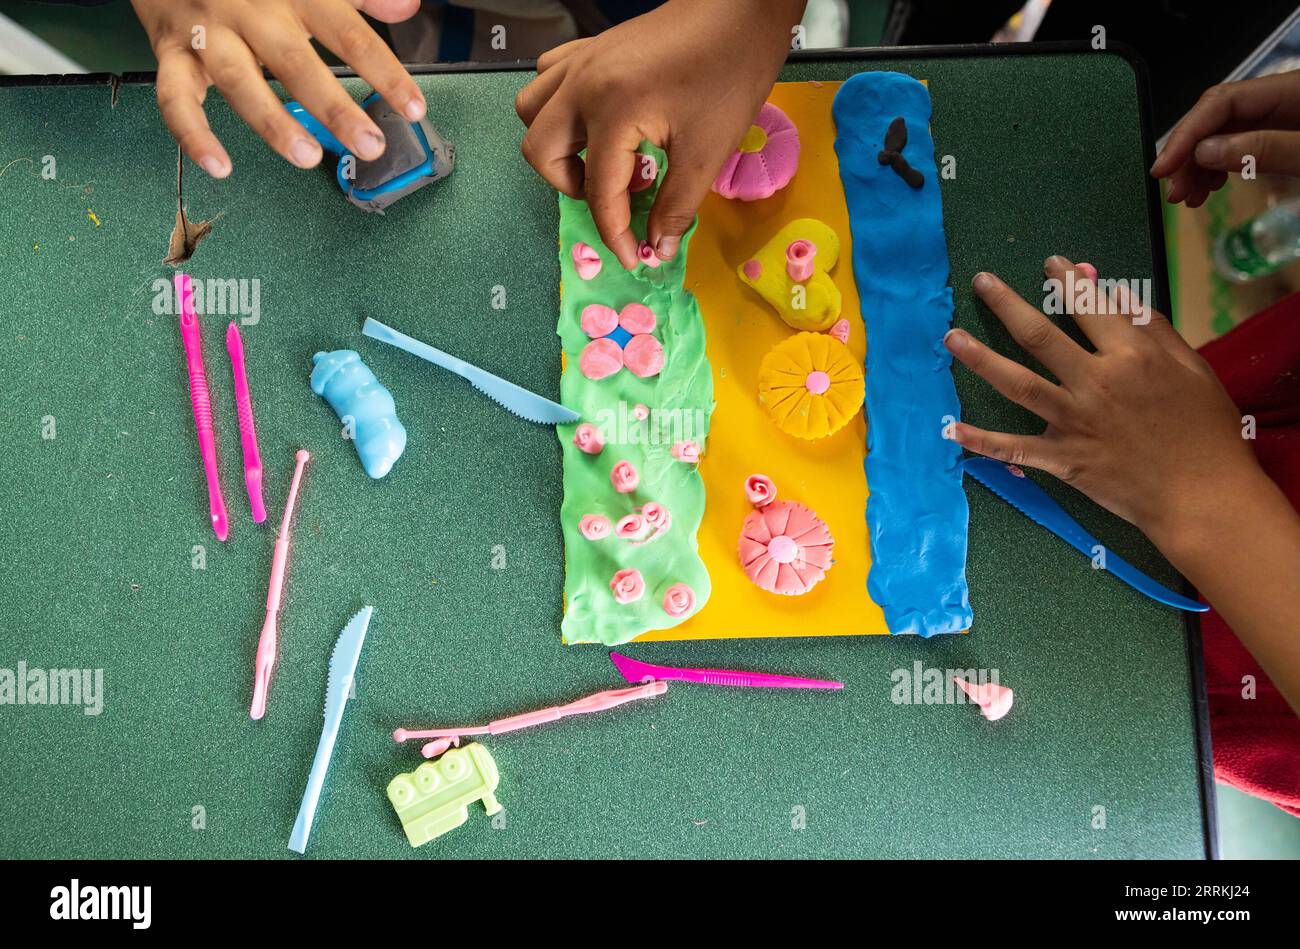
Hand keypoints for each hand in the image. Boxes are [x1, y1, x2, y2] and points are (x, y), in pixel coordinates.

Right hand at [131, 0, 424, 177]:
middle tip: (368, 144)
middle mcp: (252, 11)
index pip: (349, 35)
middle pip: (295, 61)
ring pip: (239, 80)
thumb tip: (407, 5)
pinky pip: (175, 97)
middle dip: (333, 107)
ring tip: (306, 155)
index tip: (413, 109)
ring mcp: (209, 31)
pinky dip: (193, 135)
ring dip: (272, 121)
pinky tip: (219, 166)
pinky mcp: (172, 52)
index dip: (385, 73)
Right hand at [514, 0, 804, 267]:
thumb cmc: (731, 73)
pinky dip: (560, 107)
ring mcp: (581, 61)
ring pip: (533, 110)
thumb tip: (657, 248)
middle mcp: (583, 85)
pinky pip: (549, 79)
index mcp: (612, 110)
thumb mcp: (708, 151)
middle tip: (615, 195)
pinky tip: (598, 121)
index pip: (599, 190)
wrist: (741, 8)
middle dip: (573, 186)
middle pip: (541, 151)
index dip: (614, 233)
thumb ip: (676, 206)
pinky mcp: (590, 48)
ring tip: (600, 158)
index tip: (632, 257)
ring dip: (557, 145)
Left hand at [944, 256, 1260, 549]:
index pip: (1090, 307)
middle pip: (1040, 336)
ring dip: (980, 359)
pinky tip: (951, 428)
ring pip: (1017, 384)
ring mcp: (1074, 422)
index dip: (1067, 281)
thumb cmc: (1205, 428)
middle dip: (1007, 304)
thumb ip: (1152, 328)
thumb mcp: (1192, 367)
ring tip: (951, 337)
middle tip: (981, 282)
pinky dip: (982, 441)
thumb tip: (1116, 291)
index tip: (1050, 263)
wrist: (1203, 496)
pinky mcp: (1063, 458)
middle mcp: (1096, 383)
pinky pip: (1014, 448)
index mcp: (1131, 356)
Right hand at [1151, 70, 1299, 206]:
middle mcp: (1281, 99)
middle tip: (1175, 192)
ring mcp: (1282, 119)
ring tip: (1189, 196)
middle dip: (1189, 155)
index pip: (1221, 101)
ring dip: (1199, 167)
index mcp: (1291, 90)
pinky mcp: (1281, 138)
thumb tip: (1205, 152)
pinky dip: (1218, 169)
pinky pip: (1240, 147)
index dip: (1186, 133)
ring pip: (1224, 135)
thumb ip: (1265, 149)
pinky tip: (1209, 187)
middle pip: (1218, 118)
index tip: (1163, 168)